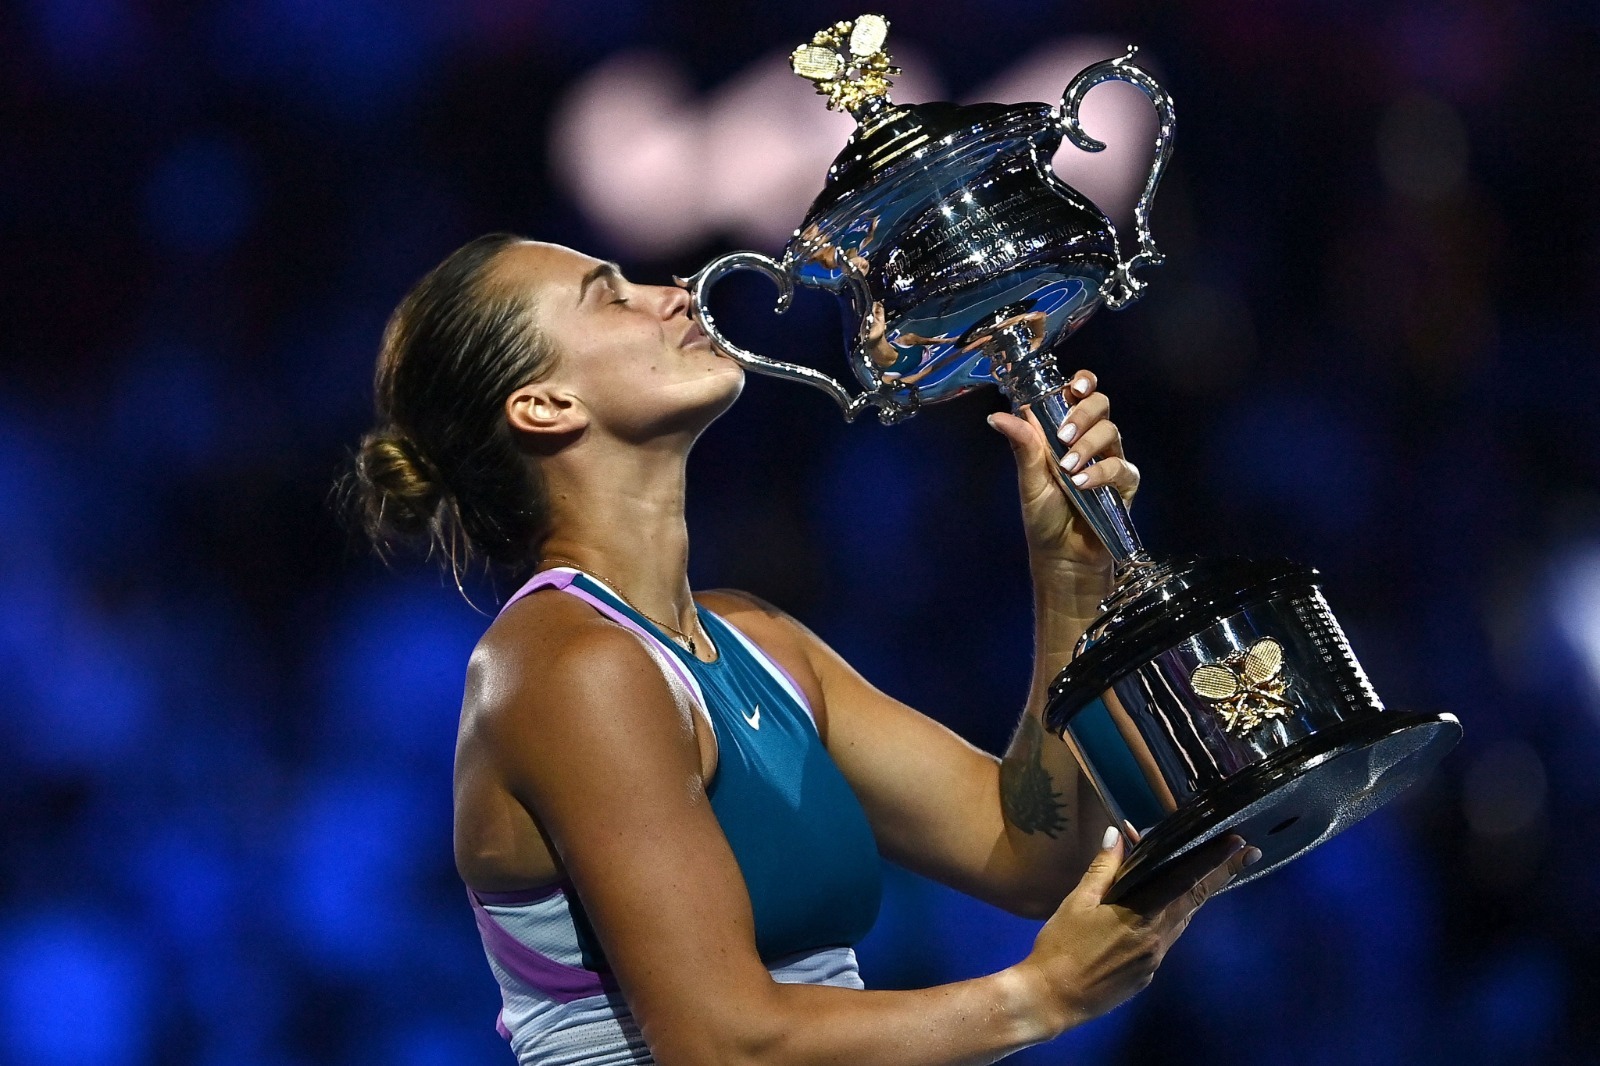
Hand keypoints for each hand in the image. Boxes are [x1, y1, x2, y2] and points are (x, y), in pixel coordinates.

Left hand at [987, 370, 1138, 570]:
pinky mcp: (1124, 484)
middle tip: (1063, 435)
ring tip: (1068, 468)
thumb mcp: (1029, 480)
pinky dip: (1100, 473)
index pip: (1079, 394)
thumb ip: (1022, 446)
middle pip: (1101, 405)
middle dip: (1083, 413)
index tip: (1075, 386)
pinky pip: (1121, 467)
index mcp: (1064, 431)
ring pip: (1111, 431)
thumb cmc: (1044, 516)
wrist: (1062, 555)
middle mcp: (1089, 439)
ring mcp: (1109, 459)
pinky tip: (1082, 484)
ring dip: (1087, 445)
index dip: (1082, 382)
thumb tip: (996, 416)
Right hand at [1019, 829, 1258, 1033]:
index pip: (1187, 881)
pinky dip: (1169, 920)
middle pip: (1195, 901)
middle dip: (1222, 875)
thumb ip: (1103, 869)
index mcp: (1142, 915)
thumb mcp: (1078, 902)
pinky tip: (1157, 913)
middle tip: (1247, 853)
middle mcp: (1157, 938)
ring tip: (1208, 875)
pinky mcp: (1146, 975)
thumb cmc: (1061, 946)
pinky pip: (1164, 940)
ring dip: (1196, 897)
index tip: (1238, 844)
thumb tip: (1117, 834)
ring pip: (1182, 920)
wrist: (1052, 998)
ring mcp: (1154, 960)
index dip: (1214, 861)